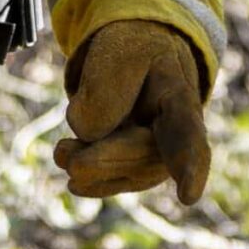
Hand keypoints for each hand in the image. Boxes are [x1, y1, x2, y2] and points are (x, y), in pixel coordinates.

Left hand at [52, 20, 210, 203]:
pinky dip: (93, 182)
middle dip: (106, 159)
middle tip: (64, 156)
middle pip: (147, 158)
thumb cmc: (134, 51)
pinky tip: (74, 182)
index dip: (188, 164)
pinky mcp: (139, 165)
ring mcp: (160, 153)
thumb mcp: (120, 52)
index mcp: (179, 97)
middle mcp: (178, 134)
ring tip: (61, 153)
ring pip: (131, 174)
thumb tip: (88, 134)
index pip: (186, 131)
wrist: (139, 54)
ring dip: (94, 169)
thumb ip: (105, 89)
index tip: (187, 197)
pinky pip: (119, 182)